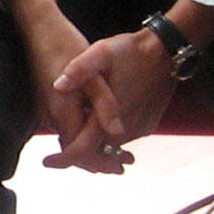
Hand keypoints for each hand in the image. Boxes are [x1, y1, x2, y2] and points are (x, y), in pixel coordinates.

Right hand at [7, 0, 115, 172]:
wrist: (39, 28)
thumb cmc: (67, 46)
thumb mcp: (95, 74)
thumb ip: (105, 105)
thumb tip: (117, 134)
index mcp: (63, 112)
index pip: (81, 151)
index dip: (102, 162)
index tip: (122, 166)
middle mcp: (51, 117)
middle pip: (75, 149)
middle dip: (100, 159)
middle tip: (126, 162)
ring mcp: (45, 110)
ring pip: (71, 138)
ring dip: (93, 147)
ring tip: (118, 151)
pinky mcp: (46, 103)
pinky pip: (66, 127)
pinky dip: (83, 133)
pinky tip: (98, 129)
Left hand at [48, 29, 177, 172]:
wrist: (167, 52)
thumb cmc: (132, 51)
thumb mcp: (102, 53)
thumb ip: (79, 70)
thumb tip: (57, 86)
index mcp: (109, 117)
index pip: (83, 150)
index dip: (63, 160)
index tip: (46, 162)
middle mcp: (125, 131)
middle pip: (96, 153)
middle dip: (76, 153)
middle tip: (57, 148)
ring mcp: (139, 129)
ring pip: (109, 146)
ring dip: (93, 144)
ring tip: (76, 133)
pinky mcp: (147, 125)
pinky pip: (123, 138)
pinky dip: (109, 135)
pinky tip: (99, 121)